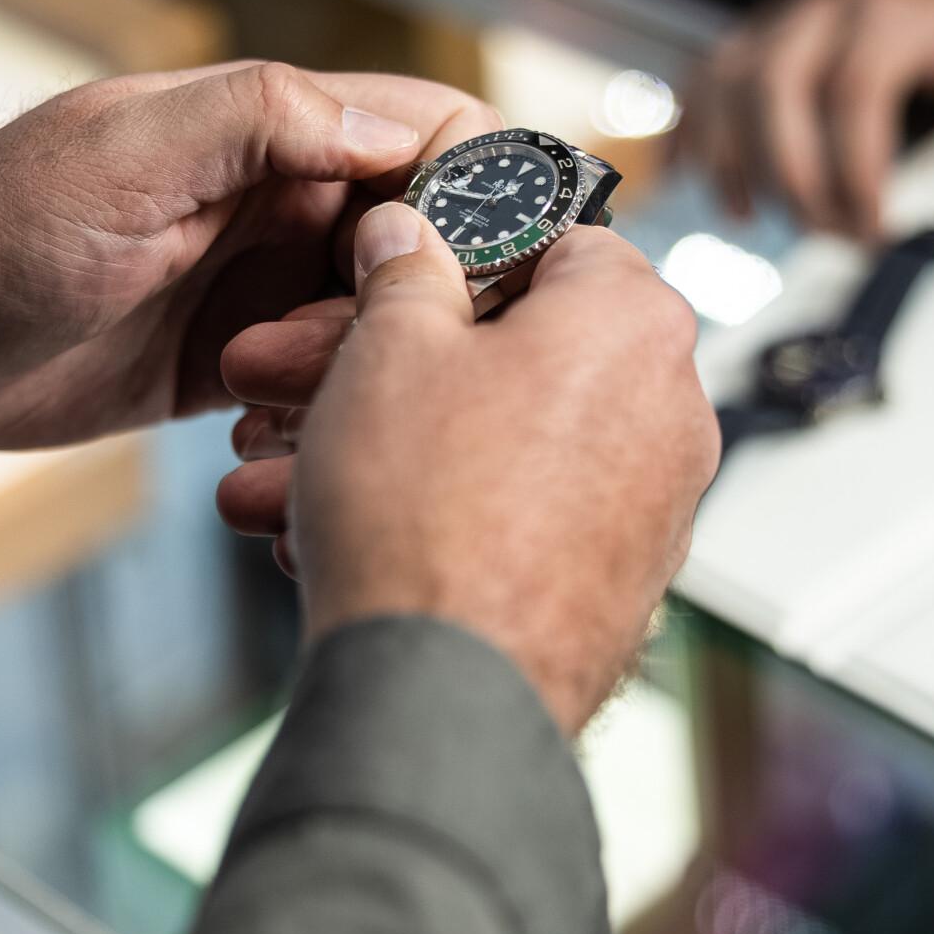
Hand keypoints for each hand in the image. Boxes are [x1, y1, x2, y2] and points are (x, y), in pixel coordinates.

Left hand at [0, 62, 497, 445]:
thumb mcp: (126, 154)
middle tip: (355, 354)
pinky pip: (319, 390)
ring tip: (268, 394)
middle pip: (423, 242)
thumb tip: (399, 130)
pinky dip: (317, 417)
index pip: (428, 132)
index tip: (481, 262)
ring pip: (378, 326)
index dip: (481, 187)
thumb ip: (261, 119)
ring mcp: (257, 285)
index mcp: (268, 129)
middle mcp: (278, 202)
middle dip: (416, 304)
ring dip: (355, 371)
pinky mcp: (229, 365)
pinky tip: (258, 437)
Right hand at [216, 206, 718, 731]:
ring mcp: (648, 502)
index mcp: (632, 317)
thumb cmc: (429, 516)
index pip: (551, 237)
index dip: (451, 248)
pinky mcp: (614, 579)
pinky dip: (425, 511)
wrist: (446, 696)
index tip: (383, 271)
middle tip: (281, 376)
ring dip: (373, 447)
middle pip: (506, 351)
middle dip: (373, 365)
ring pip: (490, 440)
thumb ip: (403, 272)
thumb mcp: (390, 348)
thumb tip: (406, 237)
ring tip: (265, 472)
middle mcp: (667, 406)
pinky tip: (315, 529)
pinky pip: (510, 513)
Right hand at [687, 0, 933, 238]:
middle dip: (792, 173)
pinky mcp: (742, 43)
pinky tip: (714, 191)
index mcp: (886, 14)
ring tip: (758, 218)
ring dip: (734, 161)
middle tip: (823, 230)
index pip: (855, 91)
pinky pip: (698, 87)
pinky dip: (695, 141)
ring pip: (725, 85)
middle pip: (775, 87)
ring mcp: (771, 25)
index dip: (859, 168)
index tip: (875, 226)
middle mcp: (818, 12)